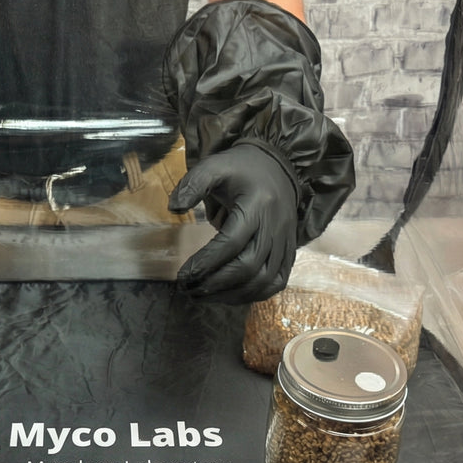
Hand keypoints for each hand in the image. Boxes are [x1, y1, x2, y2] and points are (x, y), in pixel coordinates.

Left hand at [168, 143, 299, 304]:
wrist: (277, 168)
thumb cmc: (241, 169)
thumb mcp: (214, 166)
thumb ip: (192, 184)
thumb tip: (173, 208)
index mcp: (257, 205)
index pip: (231, 242)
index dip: (206, 262)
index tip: (182, 275)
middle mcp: (276, 226)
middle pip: (248, 267)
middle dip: (215, 283)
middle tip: (188, 289)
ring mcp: (286, 241)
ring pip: (264, 281)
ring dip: (232, 295)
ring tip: (203, 296)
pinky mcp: (289, 252)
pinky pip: (276, 282)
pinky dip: (253, 295)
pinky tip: (228, 296)